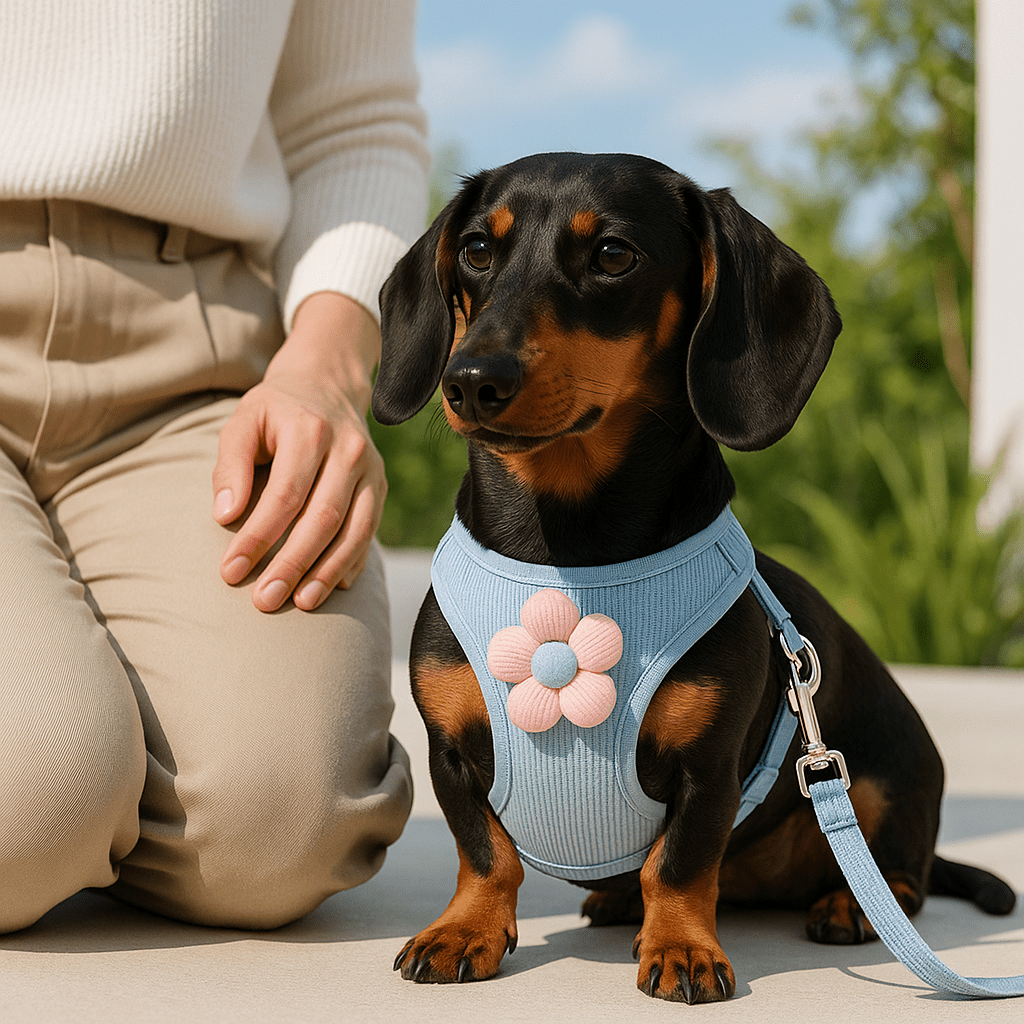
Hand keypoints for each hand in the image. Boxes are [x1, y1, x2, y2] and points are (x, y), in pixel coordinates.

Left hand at [212, 292, 386, 611]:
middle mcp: (349, 450)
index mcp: (310, 431)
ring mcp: (372, 470)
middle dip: (293, 564)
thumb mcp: (243, 421)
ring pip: (354, 530)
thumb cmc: (275, 412)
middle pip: (323, 518)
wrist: (326, 386)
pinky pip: (371, 531)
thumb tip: (225, 515)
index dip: (258, 537)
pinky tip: (334, 587)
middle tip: (264, 600)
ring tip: (301, 602)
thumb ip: (230, 465)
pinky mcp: (381, 486)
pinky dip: (353, 561)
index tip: (231, 571)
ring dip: (327, 571)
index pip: (284, 494)